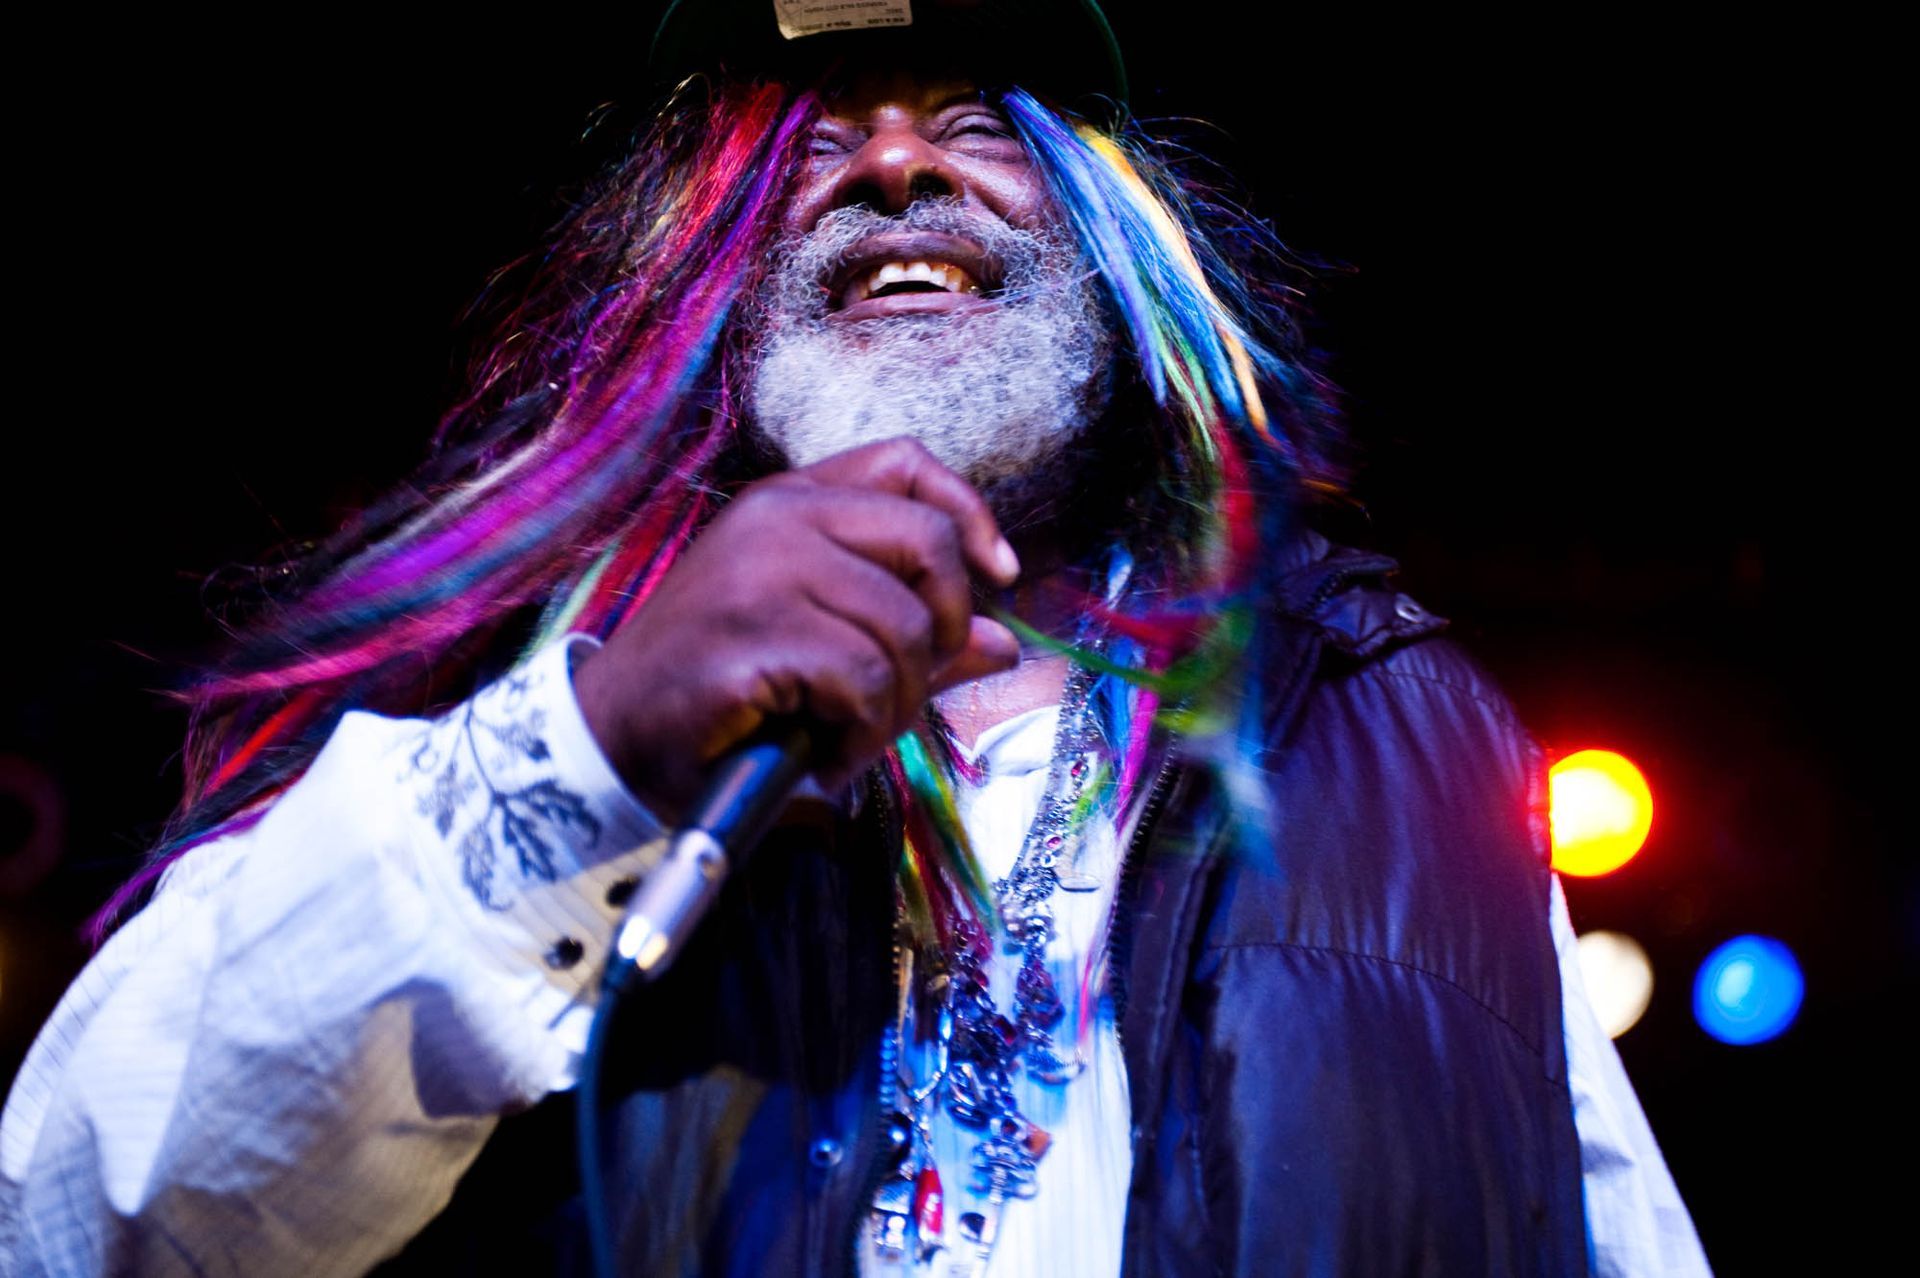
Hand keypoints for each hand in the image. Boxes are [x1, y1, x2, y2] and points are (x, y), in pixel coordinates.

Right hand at [571, 438, 1022, 820]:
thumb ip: (912, 634)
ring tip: (850, 733)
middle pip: (927, 543)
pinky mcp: (751, 634)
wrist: (611, 738)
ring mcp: (760, 570)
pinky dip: (862, 732)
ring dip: (896, 704)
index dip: (968, 514)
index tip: (996, 577)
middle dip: (941, 629)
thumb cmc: (720, 689)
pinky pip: (863, 679)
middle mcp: (776, 519)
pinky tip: (828, 751)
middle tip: (905, 686)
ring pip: (903, 627)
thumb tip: (1002, 642)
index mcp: (790, 501)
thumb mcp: (821, 642)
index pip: (906, 461)